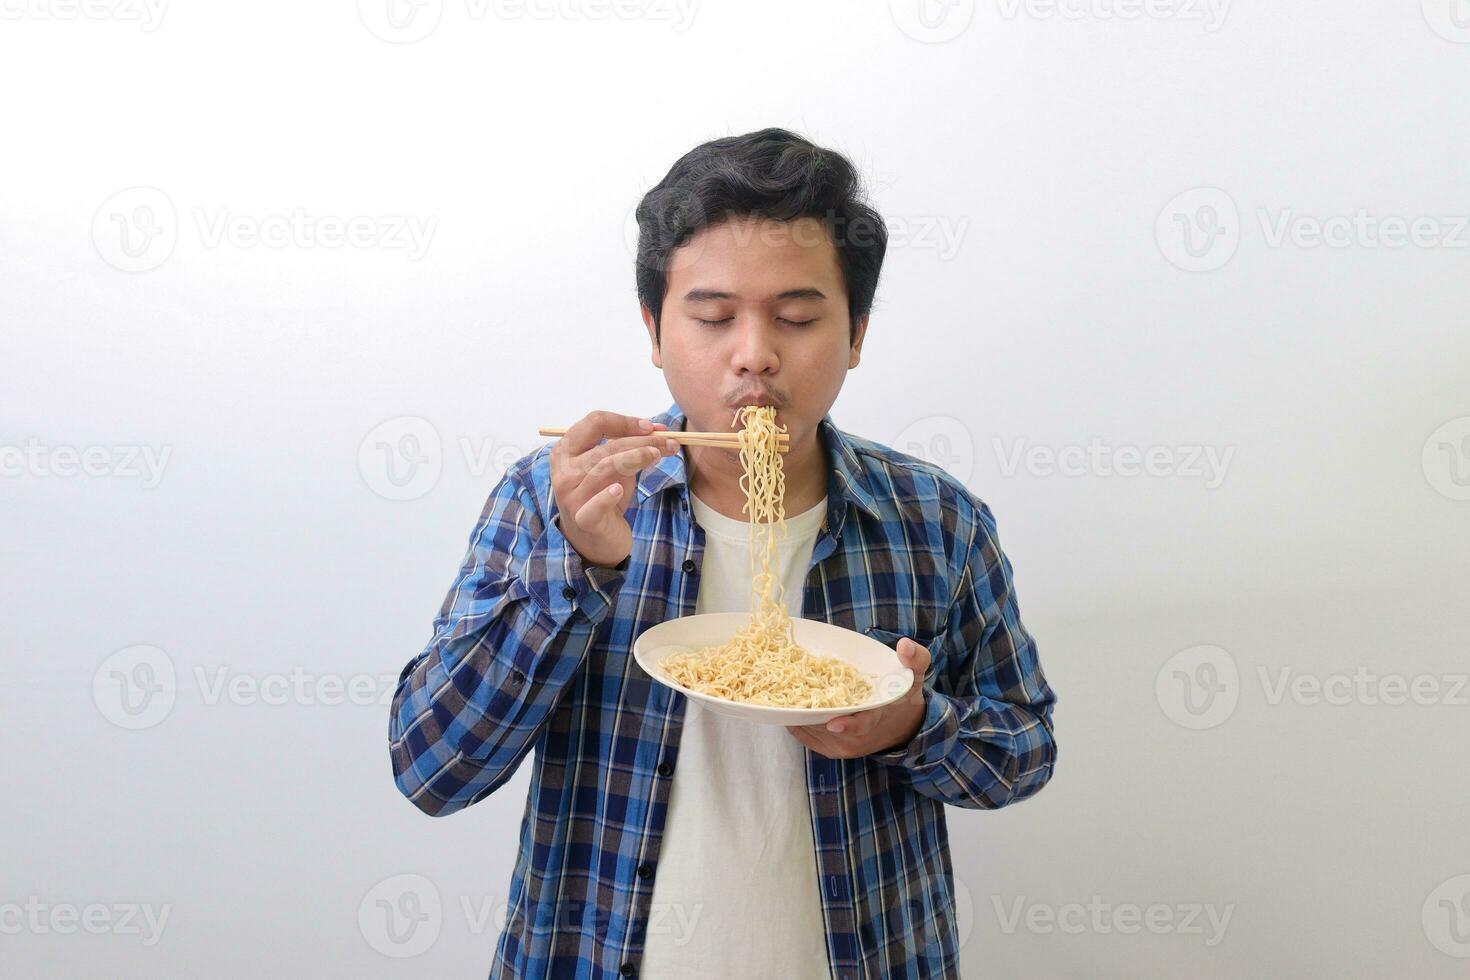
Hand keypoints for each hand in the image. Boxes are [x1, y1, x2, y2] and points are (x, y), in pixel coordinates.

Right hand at [549, 411, 679, 567]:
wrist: (595, 540)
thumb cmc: (604, 497)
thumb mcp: (616, 468)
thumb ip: (631, 448)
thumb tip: (659, 429)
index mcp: (566, 451)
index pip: (594, 422)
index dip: (625, 422)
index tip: (652, 428)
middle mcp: (564, 471)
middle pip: (604, 446)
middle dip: (640, 441)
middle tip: (668, 442)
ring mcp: (571, 496)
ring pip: (603, 468)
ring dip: (635, 458)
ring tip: (657, 455)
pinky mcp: (583, 519)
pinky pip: (595, 504)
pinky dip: (607, 496)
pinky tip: (619, 490)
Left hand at [788, 637, 930, 759]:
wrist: (900, 726)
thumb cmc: (902, 696)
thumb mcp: (913, 675)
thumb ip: (915, 658)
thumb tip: (904, 645)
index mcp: (876, 718)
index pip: (862, 725)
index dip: (848, 725)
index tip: (834, 724)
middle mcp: (857, 738)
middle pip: (827, 726)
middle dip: (810, 710)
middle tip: (789, 690)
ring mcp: (841, 747)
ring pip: (812, 731)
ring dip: (799, 714)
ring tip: (783, 692)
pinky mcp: (827, 749)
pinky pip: (805, 736)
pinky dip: (796, 721)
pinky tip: (788, 703)